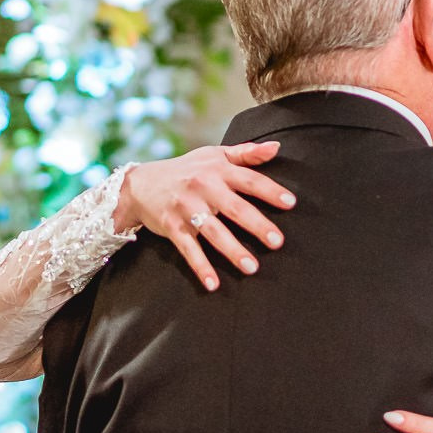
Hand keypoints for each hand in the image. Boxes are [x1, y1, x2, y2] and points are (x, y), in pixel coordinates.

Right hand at [117, 142, 295, 290]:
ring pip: (213, 231)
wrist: (141, 183)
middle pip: (235, 208)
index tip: (291, 203)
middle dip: (257, 225)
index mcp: (218, 170)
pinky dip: (200, 267)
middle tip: (277, 242)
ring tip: (252, 267)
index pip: (249, 180)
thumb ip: (247, 153)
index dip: (270, 191)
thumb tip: (277, 147)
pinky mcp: (173, 227)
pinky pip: (188, 249)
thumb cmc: (188, 169)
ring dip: (233, 250)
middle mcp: (203, 188)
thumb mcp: (215, 155)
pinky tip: (213, 284)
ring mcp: (186, 208)